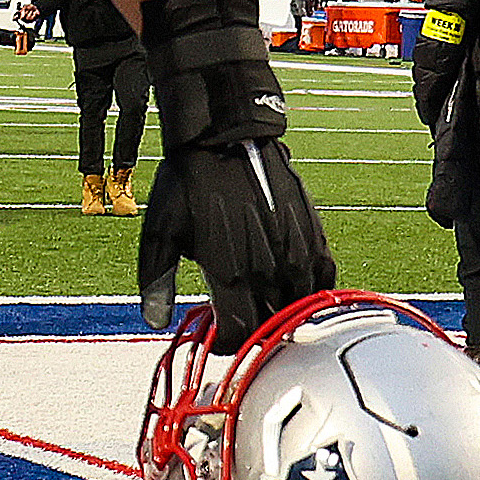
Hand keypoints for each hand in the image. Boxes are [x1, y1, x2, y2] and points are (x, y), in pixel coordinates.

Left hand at [137, 0, 337, 346]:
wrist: (226, 136)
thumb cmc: (188, 183)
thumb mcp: (160, 232)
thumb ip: (156, 282)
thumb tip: (156, 322)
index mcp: (230, 274)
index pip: (241, 335)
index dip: (228, 343)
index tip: (219, 334)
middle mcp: (267, 269)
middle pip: (272, 325)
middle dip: (255, 328)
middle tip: (238, 316)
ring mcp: (295, 252)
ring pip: (300, 305)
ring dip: (282, 310)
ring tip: (262, 300)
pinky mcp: (314, 235)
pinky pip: (323, 278)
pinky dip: (310, 290)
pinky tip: (291, 285)